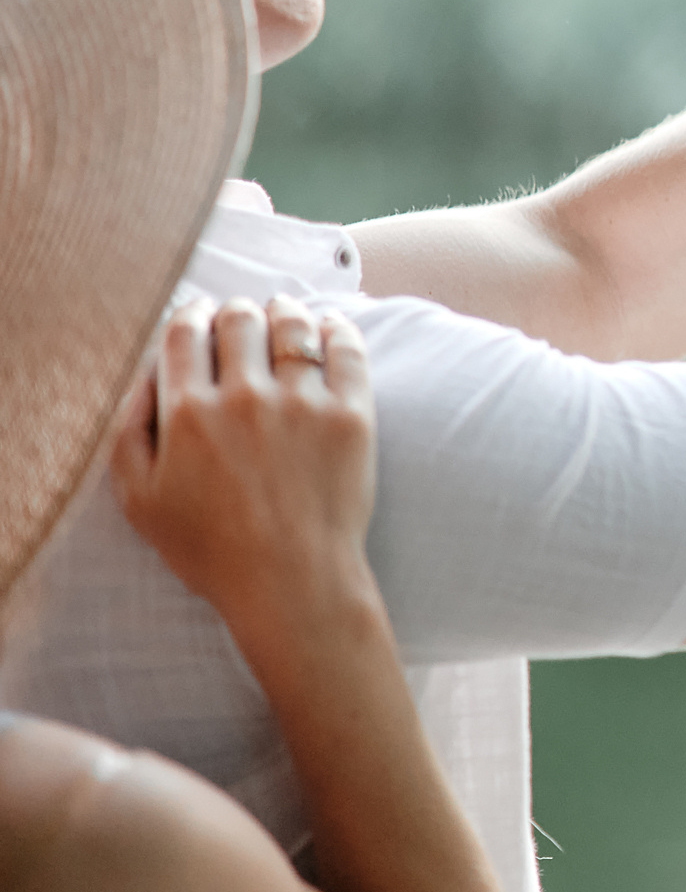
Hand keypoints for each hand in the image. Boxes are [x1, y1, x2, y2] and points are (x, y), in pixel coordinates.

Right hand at [110, 295, 376, 630]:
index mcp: (188, 413)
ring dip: (283, 309)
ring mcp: (303, 403)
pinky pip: (346, 348)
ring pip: (292, 325)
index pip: (184, 333)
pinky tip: (329, 325)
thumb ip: (129, 431)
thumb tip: (144, 375)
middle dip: (235, 311)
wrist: (291, 581)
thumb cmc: (211, 549)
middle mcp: (245, 398)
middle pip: (239, 320)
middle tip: (240, 316)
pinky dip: (335, 327)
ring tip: (283, 310)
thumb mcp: (138, 500)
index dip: (191, 315)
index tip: (199, 315)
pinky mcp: (351, 414)